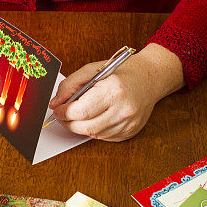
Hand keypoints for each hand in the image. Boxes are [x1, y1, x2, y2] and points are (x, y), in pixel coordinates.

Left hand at [48, 44, 183, 141]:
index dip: (64, 112)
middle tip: (63, 115)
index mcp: (114, 90)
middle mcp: (123, 109)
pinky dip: (94, 130)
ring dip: (80, 127)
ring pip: (93, 134)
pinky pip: (104, 137)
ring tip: (78, 115)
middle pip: (85, 127)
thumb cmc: (122, 72)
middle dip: (68, 123)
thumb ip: (70, 85)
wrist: (150, 78)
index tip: (58, 109)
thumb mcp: (93, 69)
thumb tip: (56, 103)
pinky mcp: (130, 132)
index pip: (81, 111)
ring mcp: (128, 123)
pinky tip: (95, 118)